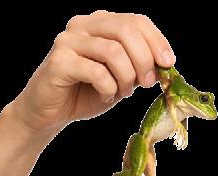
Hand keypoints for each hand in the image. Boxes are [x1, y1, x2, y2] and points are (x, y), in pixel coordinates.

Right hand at [8, 9, 175, 134]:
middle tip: (146, 84)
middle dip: (144, 60)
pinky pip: (96, 71)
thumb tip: (164, 65)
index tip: (168, 64)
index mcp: (100, 23)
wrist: (49, 112)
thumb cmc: (85, 93)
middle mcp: (84, 25)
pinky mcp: (60, 61)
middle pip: (126, 30)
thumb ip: (138, 67)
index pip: (136, 21)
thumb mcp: (120, 78)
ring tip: (122, 92)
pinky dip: (108, 88)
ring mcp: (69, 40)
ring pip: (113, 51)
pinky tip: (104, 96)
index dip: (157, 41)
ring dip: (126, 78)